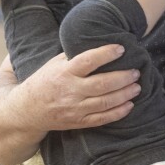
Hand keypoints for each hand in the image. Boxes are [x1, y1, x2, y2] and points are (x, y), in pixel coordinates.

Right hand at [21, 47, 140, 130]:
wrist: (28, 110)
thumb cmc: (44, 82)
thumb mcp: (54, 64)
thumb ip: (73, 56)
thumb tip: (97, 42)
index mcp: (64, 73)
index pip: (88, 61)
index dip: (106, 54)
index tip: (121, 49)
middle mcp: (70, 91)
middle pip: (102, 84)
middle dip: (123, 77)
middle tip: (136, 71)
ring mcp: (75, 109)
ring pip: (105, 102)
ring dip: (125, 94)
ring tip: (136, 86)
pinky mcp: (78, 122)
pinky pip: (102, 118)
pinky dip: (118, 113)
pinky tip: (129, 105)